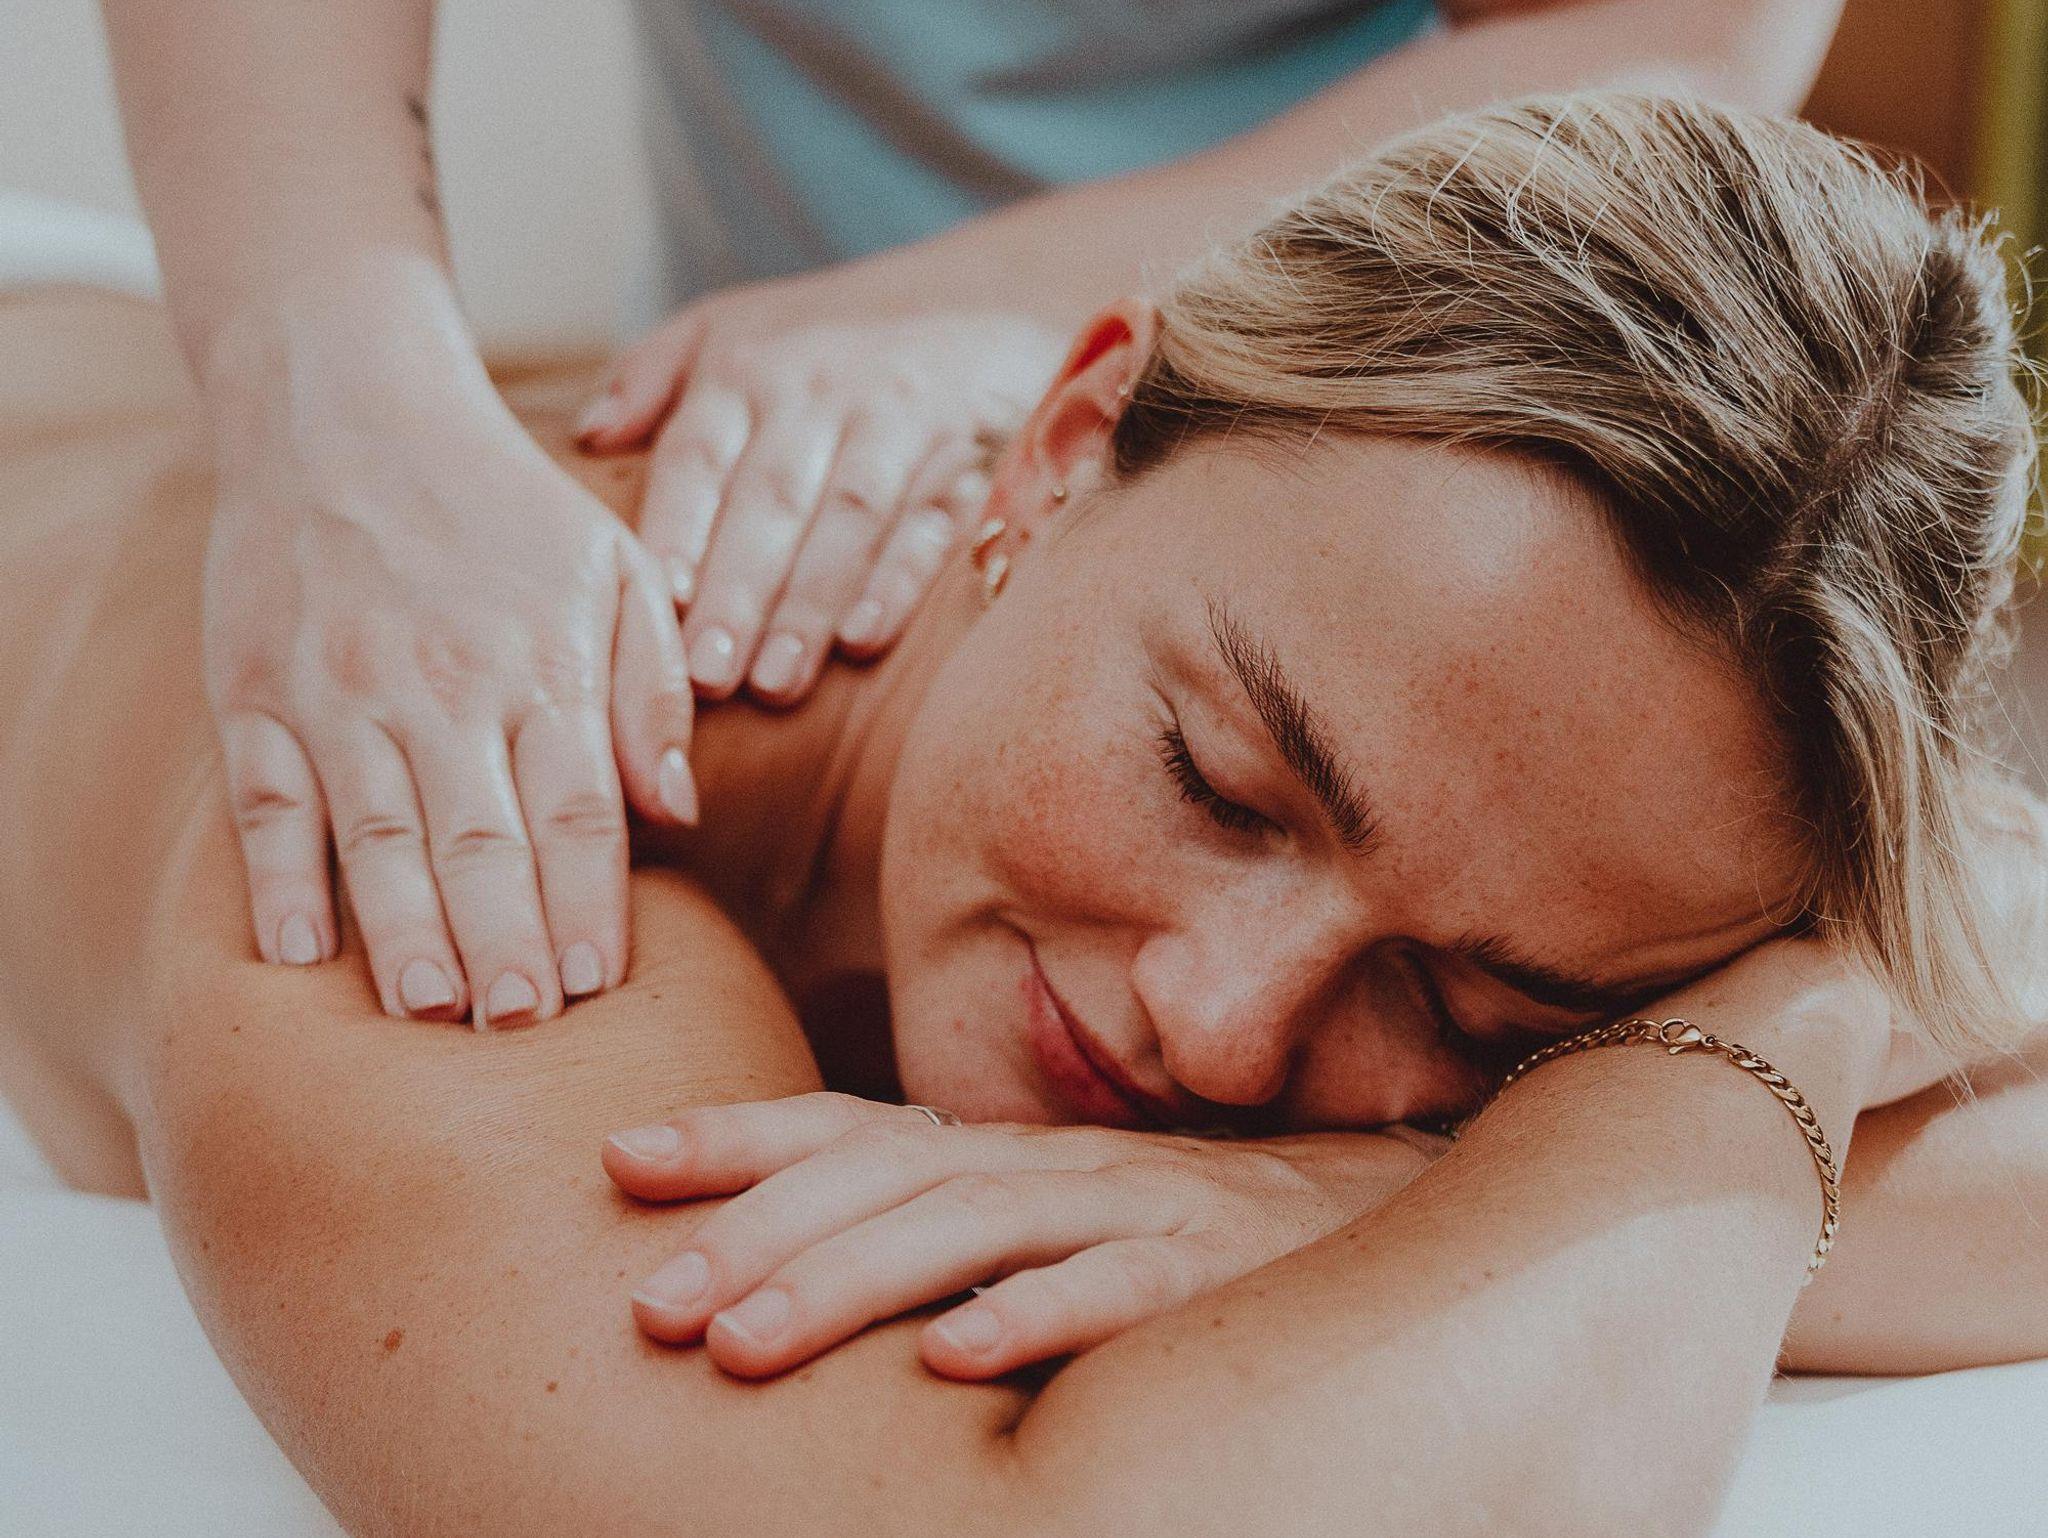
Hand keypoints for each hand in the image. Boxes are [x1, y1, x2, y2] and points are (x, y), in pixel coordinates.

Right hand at [203, 262, 696, 1024]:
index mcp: (543, 663)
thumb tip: (680, 809)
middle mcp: (444, 684)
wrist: (346, 405)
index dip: (589, 904)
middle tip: (524, 1031)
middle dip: (507, 942)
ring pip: (379, 832)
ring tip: (433, 1014)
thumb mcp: (613, 569)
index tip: (600, 988)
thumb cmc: (504, 504)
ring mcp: (343, 691)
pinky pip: (267, 801)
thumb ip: (651, 691)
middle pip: (482, 839)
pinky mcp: (257, 691)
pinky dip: (281, 879)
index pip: (577, 811)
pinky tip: (300, 955)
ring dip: (405, 930)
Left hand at [575, 272, 1065, 703]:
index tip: (659, 601)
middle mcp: (822, 389)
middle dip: (739, 589)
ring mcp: (902, 420)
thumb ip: (652, 378)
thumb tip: (586, 436)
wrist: (982, 296)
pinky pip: (936, 519)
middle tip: (707, 676)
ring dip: (811, 601)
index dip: (680, 528)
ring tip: (776, 682)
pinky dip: (902, 579)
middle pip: (773, 497)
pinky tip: (865, 639)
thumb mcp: (730, 328)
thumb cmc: (826, 340)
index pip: (701, 454)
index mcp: (747, 367)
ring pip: (852, 517)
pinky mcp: (973, 453)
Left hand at [602, 1092, 1438, 1379]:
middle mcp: (1053, 1163)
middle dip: (755, 1235)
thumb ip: (950, 1233)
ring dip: (849, 1283)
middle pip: (882, 1182)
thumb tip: (793, 1279)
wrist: (1384, 1211)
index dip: (735, 1136)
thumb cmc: (1187, 1234)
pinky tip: (953, 1362)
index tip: (619, 1158)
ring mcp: (1134, 1205)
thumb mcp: (1053, 1223)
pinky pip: (1116, 1292)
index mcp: (1001, 1150)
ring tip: (742, 1341)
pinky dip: (1034, 1318)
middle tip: (649, 1304)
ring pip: (971, 1228)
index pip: (847, 1126)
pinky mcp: (1212, 1269)